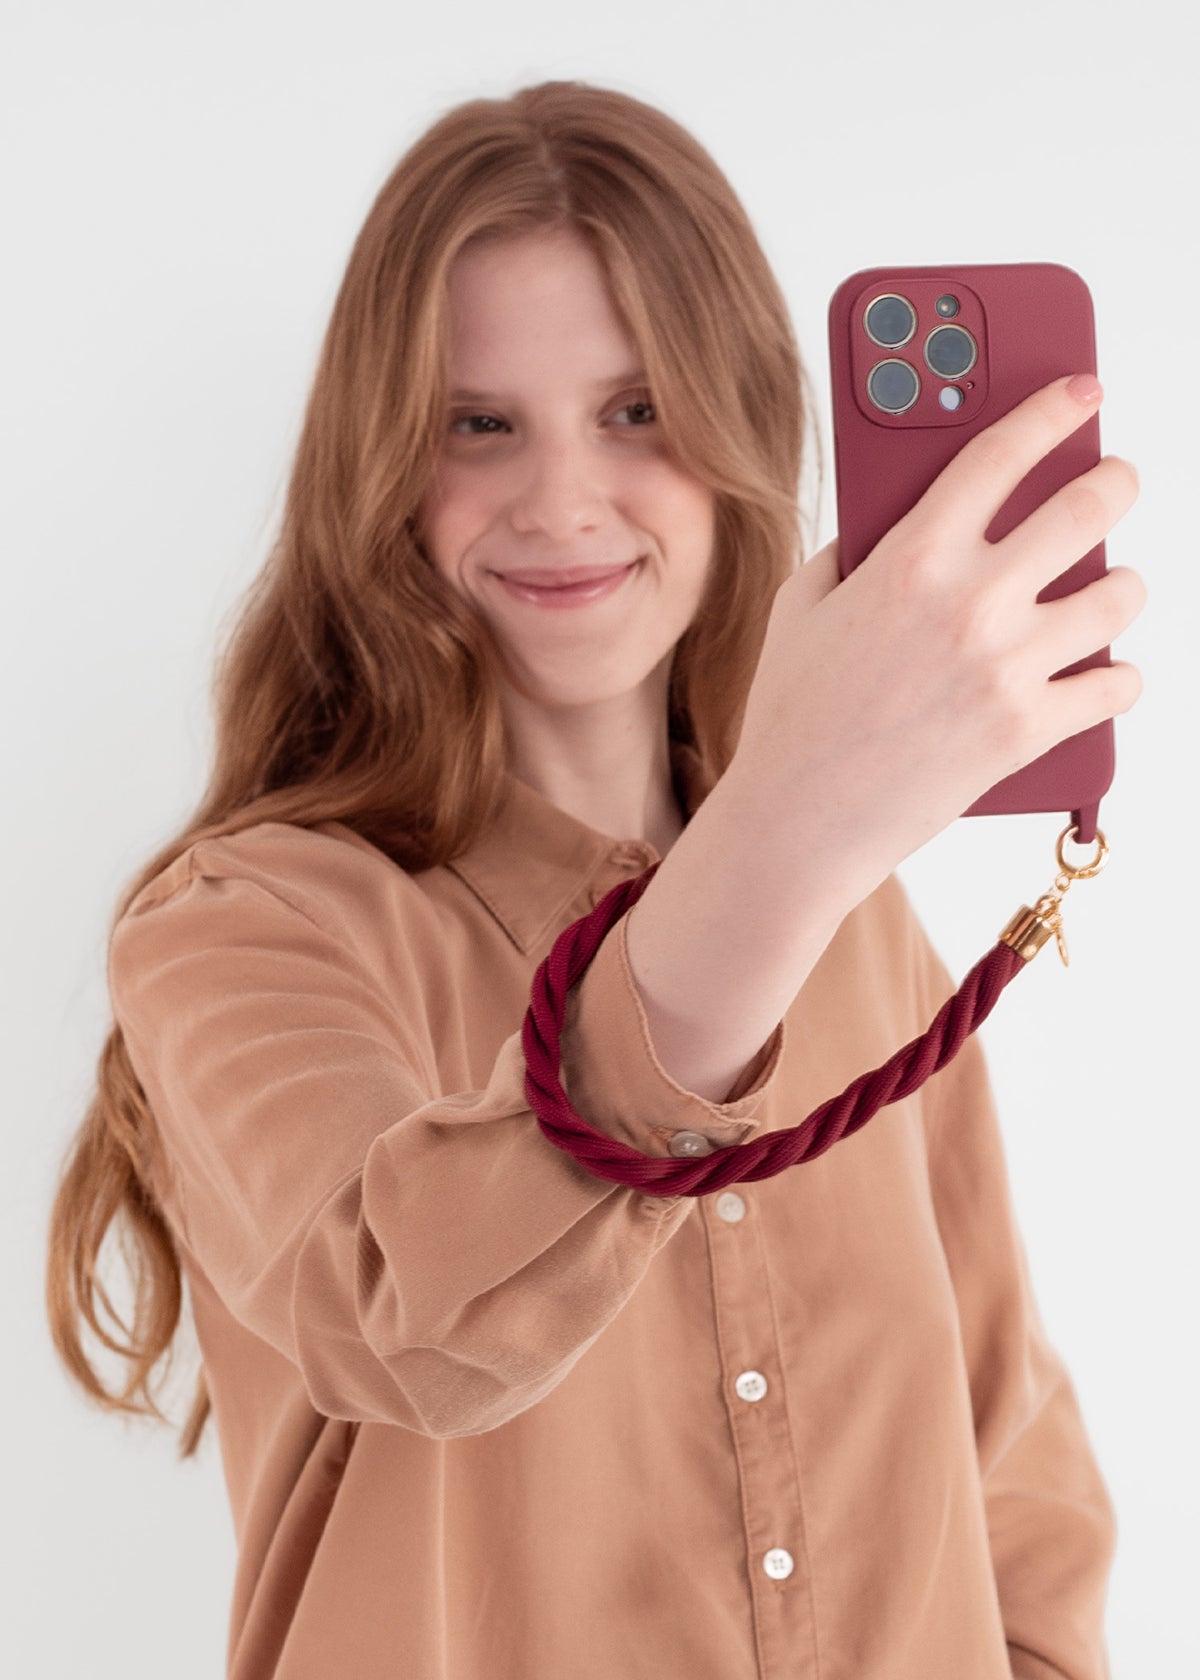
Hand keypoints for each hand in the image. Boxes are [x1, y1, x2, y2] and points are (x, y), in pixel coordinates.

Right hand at [730, 373, 1145, 892]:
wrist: (798, 820)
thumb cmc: (791, 715)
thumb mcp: (799, 608)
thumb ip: (853, 550)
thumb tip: (897, 517)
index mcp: (910, 557)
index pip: (1001, 453)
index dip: (1052, 409)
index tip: (1082, 392)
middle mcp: (970, 601)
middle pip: (1087, 508)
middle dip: (1115, 481)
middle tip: (1117, 480)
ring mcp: (1007, 667)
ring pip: (1119, 595)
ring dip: (1123, 583)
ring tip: (1113, 586)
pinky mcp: (1029, 730)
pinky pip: (1117, 685)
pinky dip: (1119, 677)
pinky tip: (1107, 672)